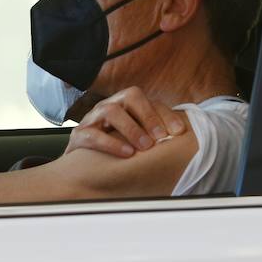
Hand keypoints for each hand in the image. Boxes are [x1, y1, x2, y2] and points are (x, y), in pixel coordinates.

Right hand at [63, 87, 185, 158]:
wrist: (79, 165)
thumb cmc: (114, 148)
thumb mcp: (135, 138)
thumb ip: (153, 135)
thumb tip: (183, 140)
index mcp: (125, 104)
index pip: (149, 100)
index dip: (165, 114)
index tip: (179, 131)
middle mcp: (110, 106)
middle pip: (130, 96)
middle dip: (148, 116)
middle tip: (161, 138)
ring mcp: (92, 118)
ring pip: (111, 111)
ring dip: (131, 129)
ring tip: (145, 147)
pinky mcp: (79, 135)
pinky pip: (93, 134)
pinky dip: (111, 144)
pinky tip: (127, 154)